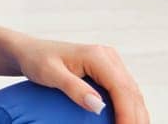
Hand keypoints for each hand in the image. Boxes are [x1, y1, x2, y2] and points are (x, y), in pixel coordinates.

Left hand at [12, 37, 148, 122]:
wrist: (30, 51)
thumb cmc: (36, 60)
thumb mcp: (50, 74)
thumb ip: (74, 88)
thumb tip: (99, 107)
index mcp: (98, 56)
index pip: (121, 89)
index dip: (127, 113)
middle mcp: (109, 57)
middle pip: (132, 92)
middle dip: (135, 117)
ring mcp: (111, 63)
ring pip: (133, 92)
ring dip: (136, 114)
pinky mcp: (108, 71)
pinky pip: (125, 92)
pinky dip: (130, 109)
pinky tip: (127, 122)